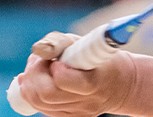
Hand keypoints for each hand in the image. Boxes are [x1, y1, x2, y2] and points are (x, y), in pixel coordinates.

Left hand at [17, 31, 136, 116]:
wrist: (122, 85)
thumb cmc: (104, 60)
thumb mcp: (89, 44)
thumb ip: (62, 44)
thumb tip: (38, 50)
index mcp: (95, 82)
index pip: (62, 81)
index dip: (52, 68)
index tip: (55, 58)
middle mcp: (86, 102)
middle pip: (46, 95)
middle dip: (34, 74)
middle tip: (37, 60)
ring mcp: (77, 113)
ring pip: (40, 103)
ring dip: (30, 83)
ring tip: (36, 68)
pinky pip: (43, 108)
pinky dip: (33, 94)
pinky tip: (35, 80)